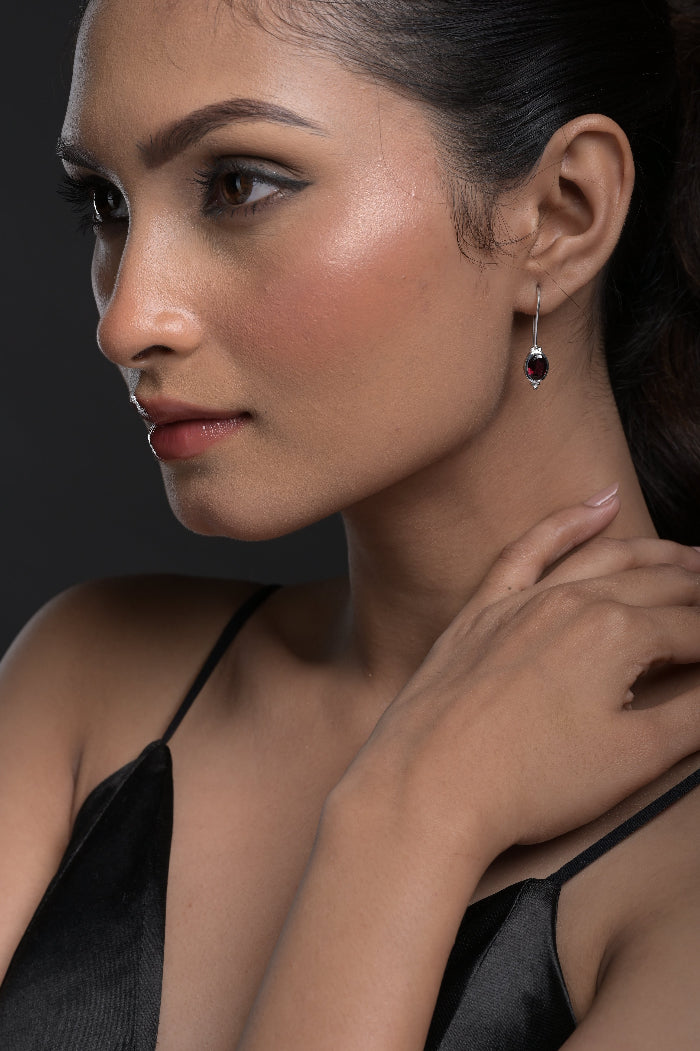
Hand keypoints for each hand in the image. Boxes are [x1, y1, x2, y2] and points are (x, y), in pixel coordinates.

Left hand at [345, 488, 699, 869]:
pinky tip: (598, 503)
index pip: (694, 630)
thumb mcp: (634, 757)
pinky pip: (528, 550)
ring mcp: (523, 601)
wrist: (426, 786)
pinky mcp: (483, 610)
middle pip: (658, 587)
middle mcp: (574, 602)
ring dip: (655, 553)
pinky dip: (566, 522)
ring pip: (604, 558)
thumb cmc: (530, 782)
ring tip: (692, 555)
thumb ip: (694, 713)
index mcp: (619, 634)